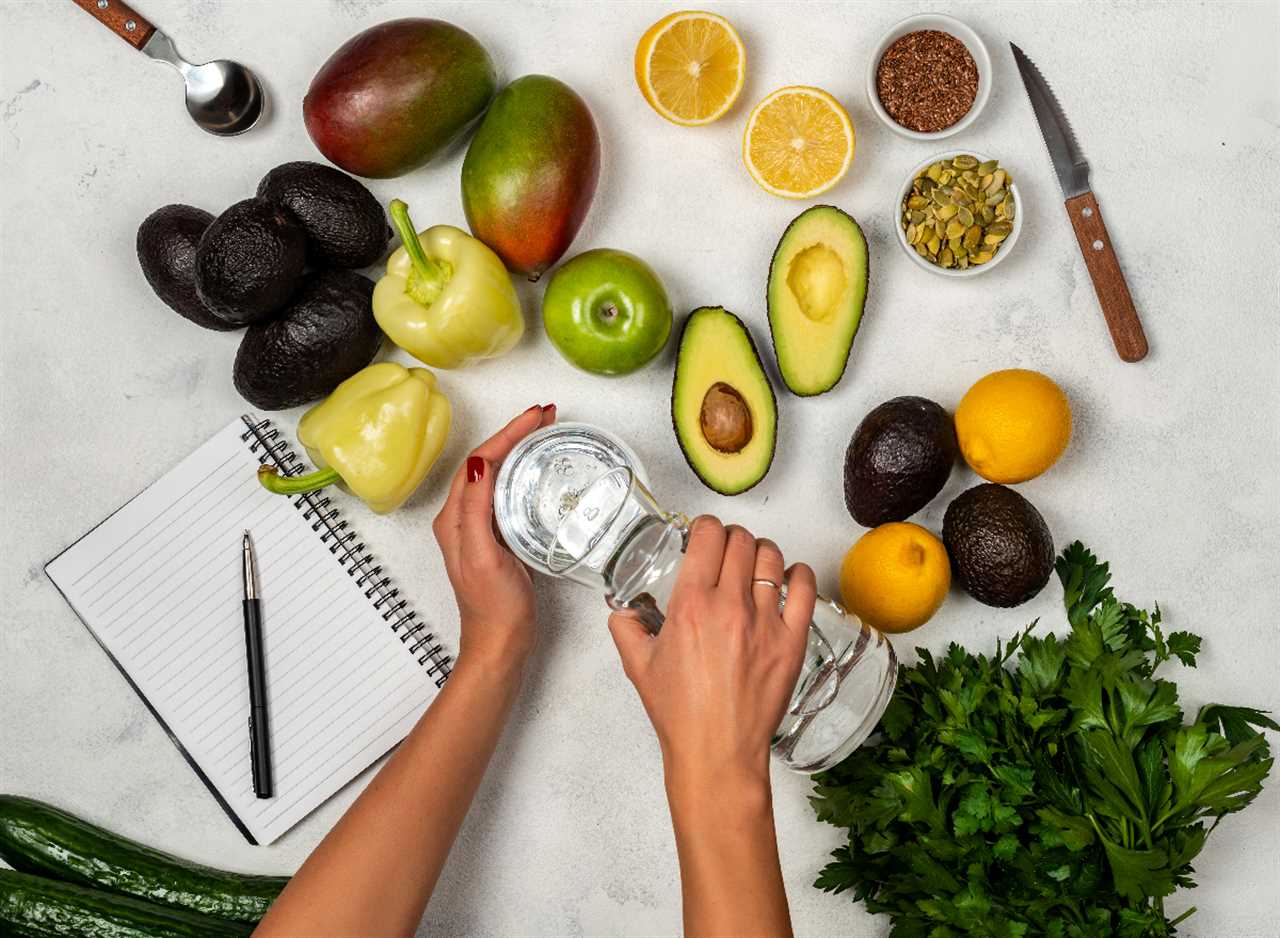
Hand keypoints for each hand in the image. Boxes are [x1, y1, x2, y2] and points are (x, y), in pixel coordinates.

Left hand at [433, 404, 555, 669]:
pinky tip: (540, 472)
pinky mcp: (497, 537)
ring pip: (497, 474)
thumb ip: (477, 511)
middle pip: (486, 461)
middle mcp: (462, 518)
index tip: (536, 417)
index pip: (479, 460)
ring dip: (519, 450)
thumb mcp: (484, 556)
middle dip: (515, 434)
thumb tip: (477, 465)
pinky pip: (508, 493)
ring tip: (545, 433)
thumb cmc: (494, 608)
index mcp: (455, 518)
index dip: (508, 433)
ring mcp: (479, 527)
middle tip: (546, 416)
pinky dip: (524, 473)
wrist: (501, 645)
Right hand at [607, 516, 816, 788]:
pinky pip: (804, 589)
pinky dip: (798, 574)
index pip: (708, 537)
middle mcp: (730, 607)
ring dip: (761, 551)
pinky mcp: (791, 641)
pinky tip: (789, 576)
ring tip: (753, 561)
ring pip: (772, 558)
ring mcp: (765, 623)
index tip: (702, 534)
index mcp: (691, 606)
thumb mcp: (638, 666)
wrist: (717, 751)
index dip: (705, 526)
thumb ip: (625, 628)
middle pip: (741, 541)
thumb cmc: (681, 714)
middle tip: (725, 549)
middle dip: (731, 536)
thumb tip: (622, 610)